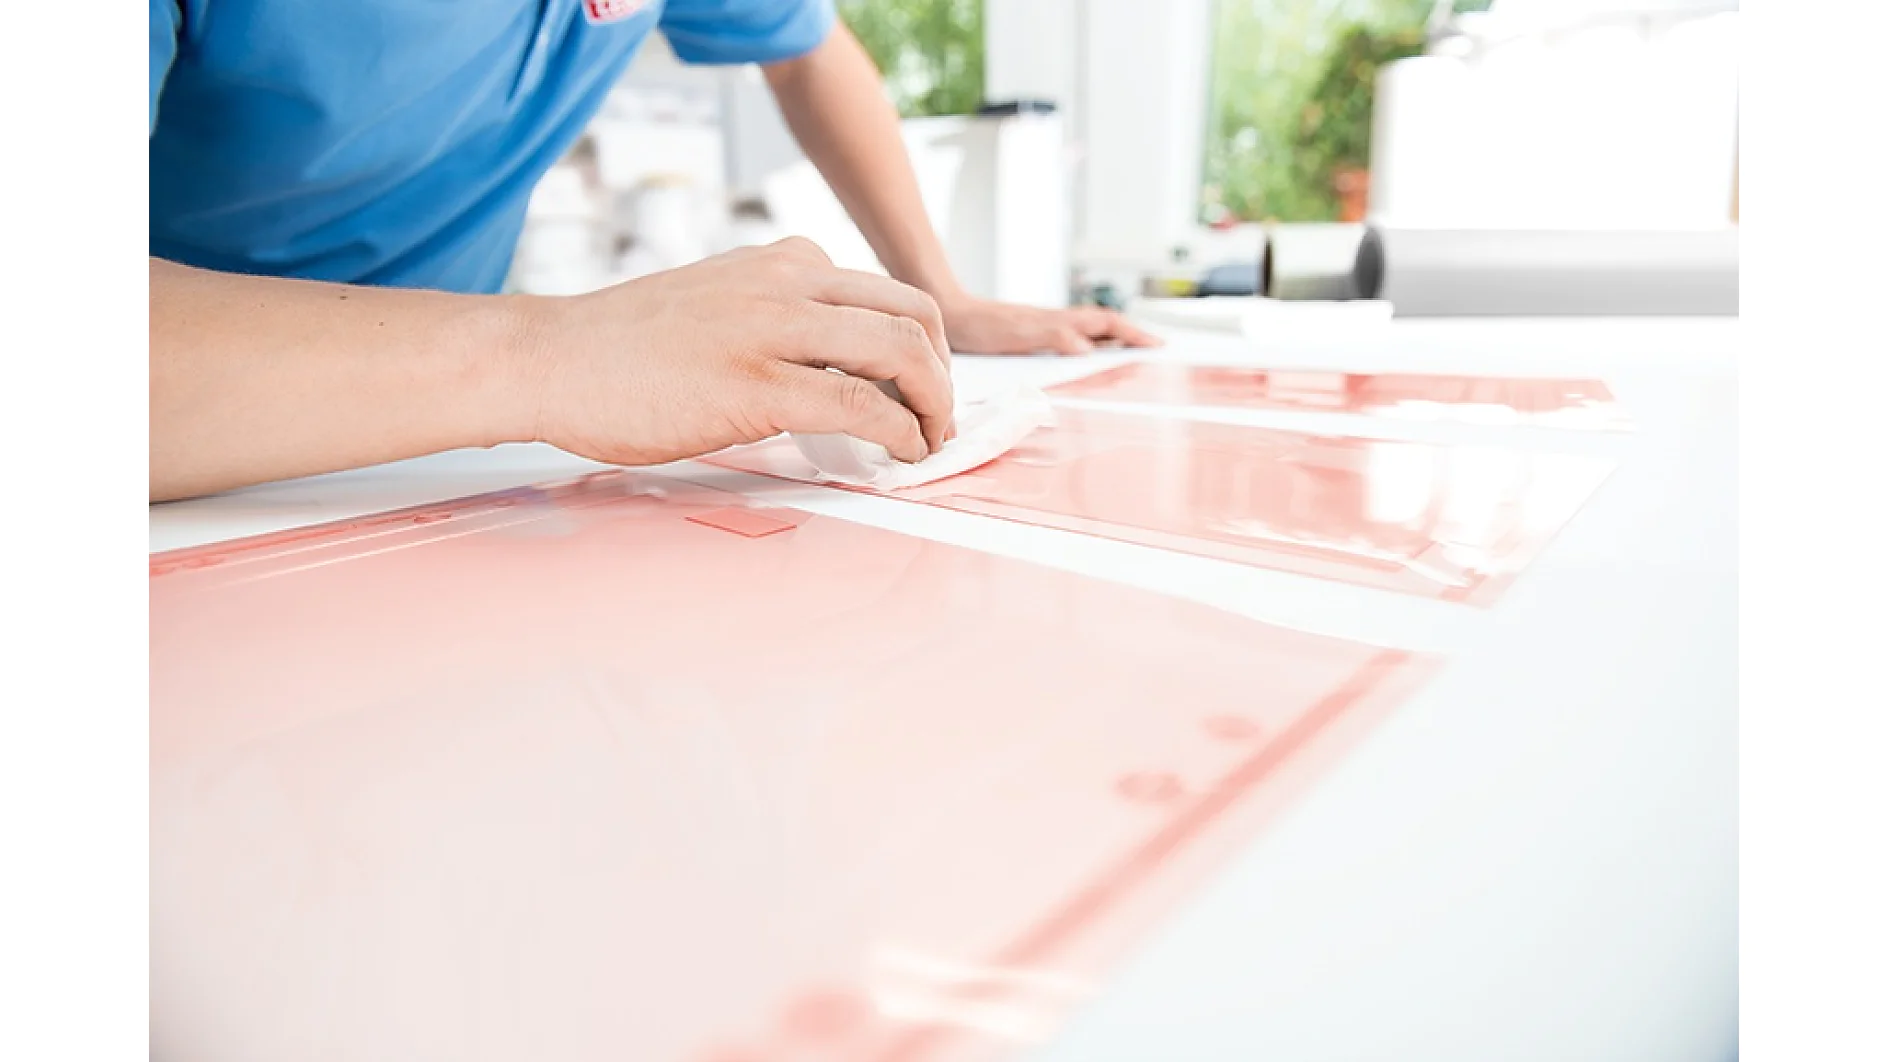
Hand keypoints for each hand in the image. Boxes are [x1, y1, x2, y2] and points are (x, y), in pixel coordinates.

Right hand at [514, 238, 953, 465]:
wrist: (551, 359)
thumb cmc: (622, 348)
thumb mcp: (716, 303)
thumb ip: (776, 318)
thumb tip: (831, 371)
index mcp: (781, 263)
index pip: (888, 292)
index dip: (923, 345)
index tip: (920, 391)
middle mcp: (786, 283)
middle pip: (913, 315)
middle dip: (942, 375)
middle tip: (936, 421)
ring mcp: (771, 330)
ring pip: (898, 353)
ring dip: (932, 406)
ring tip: (925, 443)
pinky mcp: (754, 384)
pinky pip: (857, 405)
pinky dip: (897, 434)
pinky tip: (897, 455)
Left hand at [936, 294, 1162, 354]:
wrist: (949, 314)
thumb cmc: (980, 326)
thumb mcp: (1019, 334)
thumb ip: (1054, 337)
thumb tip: (1088, 348)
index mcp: (1059, 322)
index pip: (1107, 324)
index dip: (1134, 333)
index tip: (1159, 345)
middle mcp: (1056, 323)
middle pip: (1104, 327)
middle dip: (1132, 337)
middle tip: (1155, 351)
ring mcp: (1044, 329)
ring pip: (1088, 333)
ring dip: (1111, 342)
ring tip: (1130, 357)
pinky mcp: (1030, 338)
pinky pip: (1069, 342)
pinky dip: (1086, 348)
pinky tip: (1083, 360)